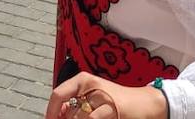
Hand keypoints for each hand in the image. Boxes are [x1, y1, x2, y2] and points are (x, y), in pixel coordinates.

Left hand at [46, 73, 167, 118]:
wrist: (143, 103)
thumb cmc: (115, 99)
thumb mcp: (92, 95)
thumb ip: (74, 102)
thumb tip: (56, 113)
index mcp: (83, 79)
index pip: (57, 95)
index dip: (51, 112)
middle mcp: (91, 86)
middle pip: (69, 113)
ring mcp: (102, 99)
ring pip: (79, 118)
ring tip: (92, 118)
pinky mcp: (113, 111)